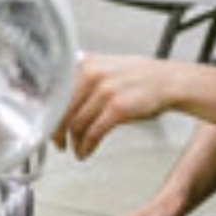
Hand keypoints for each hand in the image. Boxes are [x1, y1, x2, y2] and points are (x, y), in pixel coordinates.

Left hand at [55, 52, 175, 159]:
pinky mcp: (117, 108)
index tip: (47, 127)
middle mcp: (91, 74)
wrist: (168, 81)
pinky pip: (93, 133)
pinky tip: (86, 151)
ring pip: (76, 124)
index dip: (48, 115)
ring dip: (74, 142)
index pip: (54, 93)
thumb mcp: (104, 67)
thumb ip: (80, 78)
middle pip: (61, 110)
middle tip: (58, 143)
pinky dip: (86, 146)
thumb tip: (58, 100)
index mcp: (84, 63)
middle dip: (57, 132)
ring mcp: (104, 91)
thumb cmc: (138, 77)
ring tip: (76, 149)